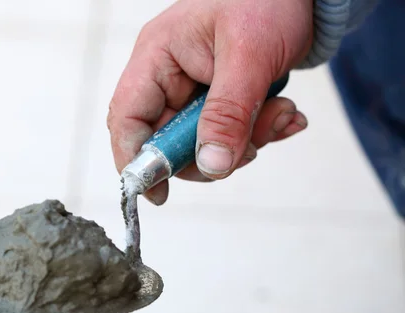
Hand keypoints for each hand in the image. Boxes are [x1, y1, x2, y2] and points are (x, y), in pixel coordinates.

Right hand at [107, 0, 312, 204]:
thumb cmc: (268, 0)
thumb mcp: (249, 55)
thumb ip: (228, 114)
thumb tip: (212, 167)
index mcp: (157, 57)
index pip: (128, 118)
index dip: (135, 159)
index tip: (158, 193)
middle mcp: (168, 77)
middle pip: (166, 140)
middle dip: (209, 152)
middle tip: (249, 145)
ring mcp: (193, 90)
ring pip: (202, 144)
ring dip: (245, 141)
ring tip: (280, 114)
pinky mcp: (219, 100)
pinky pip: (228, 135)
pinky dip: (259, 133)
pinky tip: (285, 114)